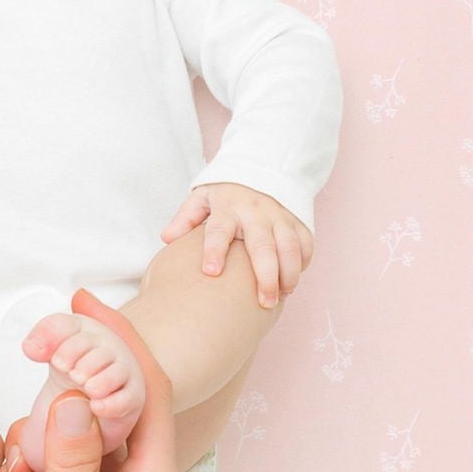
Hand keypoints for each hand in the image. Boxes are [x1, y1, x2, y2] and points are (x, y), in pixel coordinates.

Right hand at [0, 288, 182, 471]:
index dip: (118, 338)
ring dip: (42, 440)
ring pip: (81, 440)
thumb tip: (71, 397)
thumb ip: (70, 467)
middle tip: (33, 350)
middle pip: (114, 405)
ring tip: (11, 469)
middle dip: (72, 379)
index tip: (82, 301)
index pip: (145, 388)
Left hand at [159, 182, 312, 309]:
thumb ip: (185, 218)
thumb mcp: (201, 197)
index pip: (219, 230)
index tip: (212, 272)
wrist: (260, 169)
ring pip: (290, 247)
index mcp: (227, 207)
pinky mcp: (298, 219)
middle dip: (265, 276)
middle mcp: (256, 212)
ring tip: (282, 296)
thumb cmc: (225, 193)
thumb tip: (167, 238)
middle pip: (263, 247)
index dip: (215, 250)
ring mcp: (280, 215)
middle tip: (264, 303)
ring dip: (288, 274)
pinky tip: (292, 280)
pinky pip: (306, 243)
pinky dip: (303, 263)